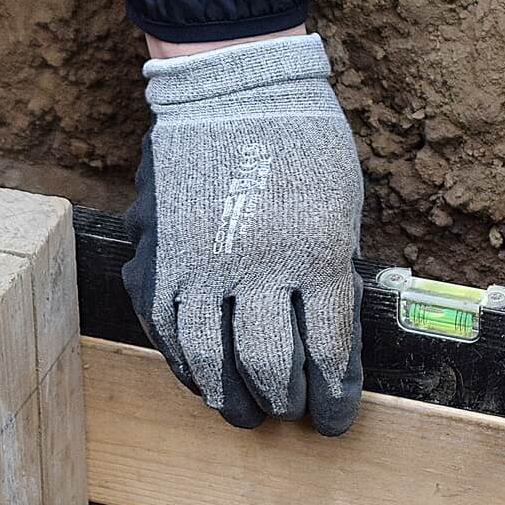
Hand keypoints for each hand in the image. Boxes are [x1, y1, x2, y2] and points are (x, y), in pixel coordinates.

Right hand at [122, 33, 364, 434]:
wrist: (229, 87)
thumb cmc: (301, 143)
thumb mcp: (343, 207)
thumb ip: (335, 275)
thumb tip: (329, 343)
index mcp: (316, 253)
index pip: (330, 352)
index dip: (335, 397)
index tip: (335, 417)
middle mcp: (257, 266)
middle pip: (272, 366)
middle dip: (287, 401)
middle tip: (292, 412)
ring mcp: (201, 264)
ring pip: (213, 360)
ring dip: (234, 398)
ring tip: (248, 415)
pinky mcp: (160, 258)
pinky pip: (169, 331)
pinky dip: (187, 366)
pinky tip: (204, 381)